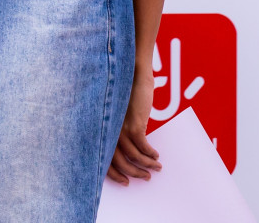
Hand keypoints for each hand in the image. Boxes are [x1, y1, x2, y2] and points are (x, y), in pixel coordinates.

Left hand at [108, 63, 160, 184]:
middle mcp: (107, 131)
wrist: (132, 75)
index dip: (113, 174)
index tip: (125, 182)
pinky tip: (156, 156)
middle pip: (118, 162)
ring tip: (156, 167)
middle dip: (133, 174)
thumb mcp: (117, 116)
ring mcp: (120, 128)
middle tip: (145, 178)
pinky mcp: (134, 125)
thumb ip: (118, 131)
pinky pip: (144, 147)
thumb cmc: (124, 95)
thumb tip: (128, 151)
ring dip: (147, 165)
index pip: (102, 159)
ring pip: (133, 157)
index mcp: (102, 129)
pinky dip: (151, 155)